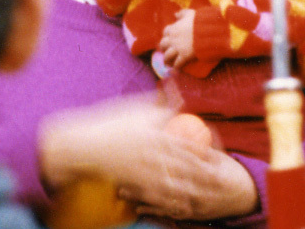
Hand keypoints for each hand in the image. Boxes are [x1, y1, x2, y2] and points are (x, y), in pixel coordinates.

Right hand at [38, 95, 257, 220]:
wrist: (82, 145)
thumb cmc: (110, 122)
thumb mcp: (137, 107)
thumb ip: (161, 104)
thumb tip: (179, 97)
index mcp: (156, 134)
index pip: (186, 144)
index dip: (204, 151)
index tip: (219, 155)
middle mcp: (152, 155)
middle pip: (185, 168)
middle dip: (205, 176)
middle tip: (222, 181)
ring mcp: (142, 173)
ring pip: (173, 186)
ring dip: (193, 193)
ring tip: (208, 198)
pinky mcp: (133, 186)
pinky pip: (156, 198)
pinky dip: (171, 204)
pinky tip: (182, 208)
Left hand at [159, 9, 194, 68]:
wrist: (208, 31)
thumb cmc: (199, 21)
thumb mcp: (190, 13)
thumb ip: (182, 13)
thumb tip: (175, 14)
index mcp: (174, 28)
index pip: (165, 32)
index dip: (167, 35)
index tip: (169, 38)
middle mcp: (173, 39)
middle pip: (162, 45)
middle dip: (164, 48)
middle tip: (167, 51)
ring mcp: (177, 48)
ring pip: (167, 56)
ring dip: (167, 60)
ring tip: (168, 64)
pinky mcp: (184, 56)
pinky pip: (177, 64)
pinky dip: (176, 67)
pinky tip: (176, 70)